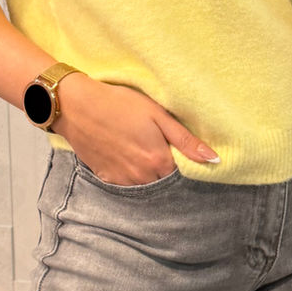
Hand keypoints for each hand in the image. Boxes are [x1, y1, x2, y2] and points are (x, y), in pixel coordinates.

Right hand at [51, 74, 219, 185]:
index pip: (183, 175)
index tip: (186, 156)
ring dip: (151, 176)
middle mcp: (142, 178)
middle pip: (165, 183)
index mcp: (159, 161)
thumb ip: (185, 140)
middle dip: (169, 173)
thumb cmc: (120, 104)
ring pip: (146, 186)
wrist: (77, 107)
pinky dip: (133, 175)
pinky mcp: (107, 179)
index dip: (187, 166)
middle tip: (163, 151)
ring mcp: (123, 181)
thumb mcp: (157, 114)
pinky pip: (128, 185)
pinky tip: (128, 156)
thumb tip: (214, 160)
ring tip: (145, 152)